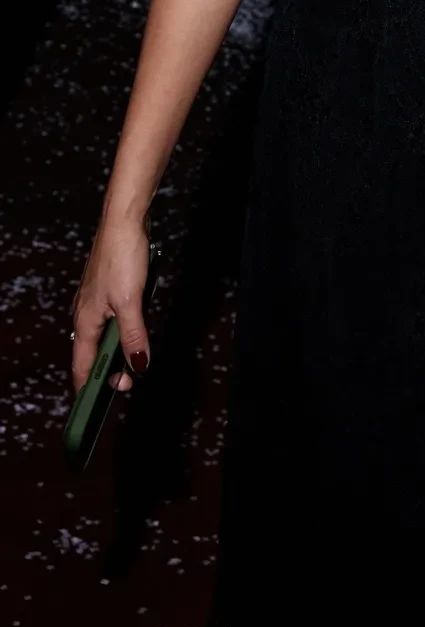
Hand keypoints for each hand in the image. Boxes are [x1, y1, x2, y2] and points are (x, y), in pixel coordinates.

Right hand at [72, 221, 149, 395]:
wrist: (124, 221)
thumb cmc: (122, 257)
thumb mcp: (132, 302)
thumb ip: (134, 336)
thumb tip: (138, 365)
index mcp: (85, 323)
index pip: (83, 368)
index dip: (92, 389)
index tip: (104, 405)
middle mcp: (86, 316)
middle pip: (96, 354)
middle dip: (113, 369)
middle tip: (133, 379)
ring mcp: (98, 303)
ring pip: (108, 336)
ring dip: (122, 348)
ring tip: (138, 358)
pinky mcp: (110, 291)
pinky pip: (117, 319)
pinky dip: (127, 328)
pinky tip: (140, 326)